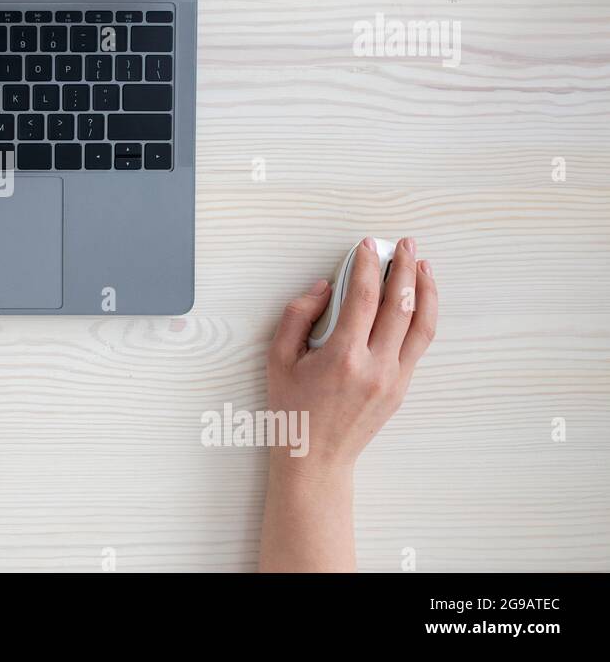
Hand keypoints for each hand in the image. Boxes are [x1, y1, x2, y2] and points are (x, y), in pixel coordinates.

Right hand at [266, 236, 437, 479]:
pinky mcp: (402, 387)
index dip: (367, 267)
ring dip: (425, 290)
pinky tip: (419, 299)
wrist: (315, 458)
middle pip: (400, 306)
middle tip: (404, 244)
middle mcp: (375, 366)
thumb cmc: (292, 409)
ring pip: (421, 325)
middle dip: (404, 268)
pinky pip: (418, 344)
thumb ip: (297, 316)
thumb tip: (326, 287)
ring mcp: (394, 378)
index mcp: (342, 358)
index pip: (363, 298)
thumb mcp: (278, 359)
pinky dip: (423, 316)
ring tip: (423, 265)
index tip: (366, 247)